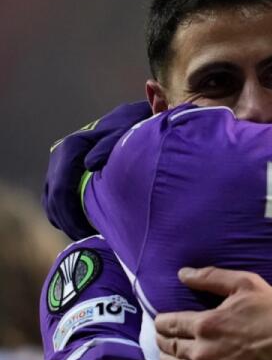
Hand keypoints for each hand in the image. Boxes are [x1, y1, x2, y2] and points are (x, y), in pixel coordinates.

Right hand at [43, 101, 151, 238]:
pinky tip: (81, 226)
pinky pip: (56, 197)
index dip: (71, 215)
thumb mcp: (125, 134)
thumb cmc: (132, 129)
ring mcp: (60, 163)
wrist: (132, 120)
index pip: (61, 189)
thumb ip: (108, 148)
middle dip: (68, 222)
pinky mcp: (65, 171)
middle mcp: (60, 155)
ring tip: (86, 236)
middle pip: (53, 198)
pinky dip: (64, 214)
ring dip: (64, 220)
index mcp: (72, 147)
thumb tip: (89, 164)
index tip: (87, 232)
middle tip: (87, 240)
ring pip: (51, 200)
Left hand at [155, 267, 271, 359]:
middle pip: (169, 348)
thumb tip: (182, 273)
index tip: (160, 320)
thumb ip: (211, 277)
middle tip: (160, 337)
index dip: (160, 322)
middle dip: (161, 341)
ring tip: (163, 356)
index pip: (169, 324)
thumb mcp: (245, 283)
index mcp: (206, 323)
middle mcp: (203, 351)